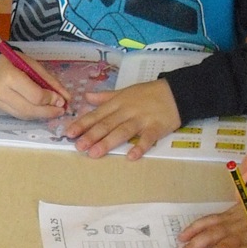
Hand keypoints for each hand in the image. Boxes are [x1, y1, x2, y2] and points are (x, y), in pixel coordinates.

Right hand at [0, 54, 67, 119]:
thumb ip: (49, 81)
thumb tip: (66, 97)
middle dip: (48, 112)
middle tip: (61, 110)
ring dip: (41, 115)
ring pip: (24, 115)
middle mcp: (2, 93)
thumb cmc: (12, 61)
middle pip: (30, 109)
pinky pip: (19, 115)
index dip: (50, 100)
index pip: (35, 96)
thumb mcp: (32, 65)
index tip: (62, 100)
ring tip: (53, 111)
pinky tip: (40, 110)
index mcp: (10, 77)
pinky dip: (32, 114)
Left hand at [63, 79, 179, 159]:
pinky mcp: (157, 127)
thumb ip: (105, 97)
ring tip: (95, 153)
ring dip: (109, 142)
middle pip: (107, 124)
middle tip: (79, 146)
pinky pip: (147, 138)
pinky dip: (140, 146)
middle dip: (92, 135)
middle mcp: (127, 111)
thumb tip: (86, 97)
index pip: (97, 114)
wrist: (177, 92)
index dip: (83, 124)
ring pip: (123, 131)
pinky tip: (131, 156)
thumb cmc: (148, 93)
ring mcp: (142, 119)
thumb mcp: (125, 91)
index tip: (69, 133)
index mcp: (118, 103)